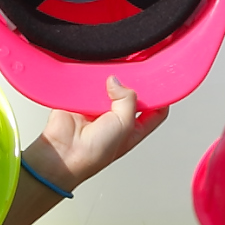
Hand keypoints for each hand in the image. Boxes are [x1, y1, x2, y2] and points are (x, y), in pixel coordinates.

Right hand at [44, 76, 167, 191]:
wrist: (64, 153)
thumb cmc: (94, 154)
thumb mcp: (125, 126)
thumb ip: (128, 99)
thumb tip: (117, 81)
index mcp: (133, 128)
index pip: (155, 110)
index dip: (160, 96)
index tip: (160, 81)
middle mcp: (117, 118)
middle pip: (132, 94)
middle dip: (132, 83)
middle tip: (133, 71)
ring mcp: (98, 109)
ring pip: (110, 87)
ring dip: (109, 81)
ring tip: (110, 77)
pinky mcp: (80, 101)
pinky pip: (88, 84)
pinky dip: (91, 80)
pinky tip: (93, 79)